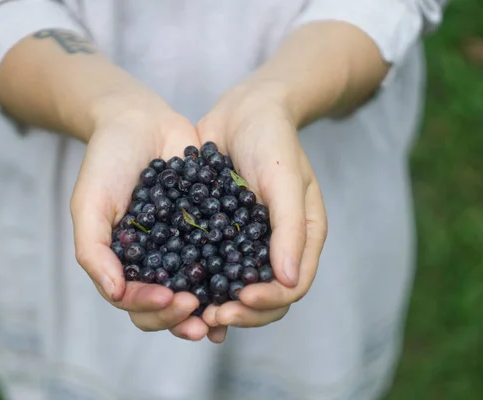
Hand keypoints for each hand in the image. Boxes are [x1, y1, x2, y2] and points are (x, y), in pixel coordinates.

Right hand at [71, 88, 208, 340]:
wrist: (139, 120)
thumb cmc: (107, 161)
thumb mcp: (89, 203)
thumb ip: (93, 249)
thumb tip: (115, 293)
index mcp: (125, 263)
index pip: (134, 301)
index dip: (151, 307)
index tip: (170, 297)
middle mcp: (155, 261)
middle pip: (166, 305)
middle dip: (180, 316)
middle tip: (199, 313)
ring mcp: (183, 246)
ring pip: (197, 288)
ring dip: (210, 306)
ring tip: (226, 311)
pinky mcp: (209, 227)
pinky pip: (222, 255)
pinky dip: (233, 271)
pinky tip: (247, 278)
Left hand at [197, 83, 327, 332]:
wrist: (244, 111)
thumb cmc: (272, 140)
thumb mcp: (284, 179)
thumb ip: (289, 228)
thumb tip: (288, 281)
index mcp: (302, 238)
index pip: (292, 286)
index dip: (269, 302)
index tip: (240, 301)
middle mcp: (276, 246)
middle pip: (266, 298)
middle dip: (242, 313)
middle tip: (212, 316)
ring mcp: (247, 241)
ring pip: (237, 288)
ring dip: (219, 305)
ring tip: (196, 313)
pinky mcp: (220, 232)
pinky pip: (212, 265)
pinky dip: (201, 284)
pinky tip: (180, 292)